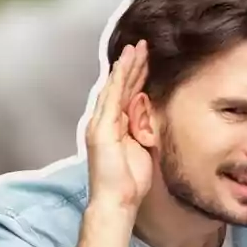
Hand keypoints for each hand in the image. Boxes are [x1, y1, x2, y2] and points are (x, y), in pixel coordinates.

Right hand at [85, 41, 150, 211]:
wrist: (116, 200)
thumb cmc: (129, 183)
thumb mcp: (141, 149)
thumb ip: (142, 129)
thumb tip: (147, 111)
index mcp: (113, 129)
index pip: (125, 97)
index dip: (134, 78)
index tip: (144, 61)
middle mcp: (103, 123)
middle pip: (118, 88)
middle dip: (131, 66)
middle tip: (142, 46)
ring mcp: (100, 125)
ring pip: (114, 88)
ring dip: (125, 67)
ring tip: (137, 48)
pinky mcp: (101, 129)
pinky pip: (112, 98)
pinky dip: (119, 79)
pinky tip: (126, 64)